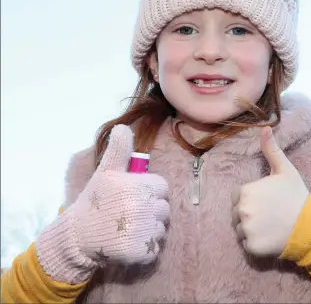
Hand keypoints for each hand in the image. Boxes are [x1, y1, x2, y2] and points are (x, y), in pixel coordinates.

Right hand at [36, 125, 169, 283]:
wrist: (77, 236)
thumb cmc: (94, 201)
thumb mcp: (106, 172)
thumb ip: (119, 151)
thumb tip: (123, 126)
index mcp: (139, 186)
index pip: (162, 187)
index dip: (150, 191)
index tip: (133, 196)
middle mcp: (144, 208)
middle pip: (164, 209)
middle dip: (151, 211)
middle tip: (128, 214)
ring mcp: (143, 231)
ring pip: (161, 228)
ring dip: (149, 230)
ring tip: (127, 228)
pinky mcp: (142, 252)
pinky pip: (155, 248)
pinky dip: (145, 248)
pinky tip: (129, 243)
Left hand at [231, 126, 309, 256]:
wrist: (310, 225)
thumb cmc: (296, 196)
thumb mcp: (285, 169)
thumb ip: (271, 149)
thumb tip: (264, 127)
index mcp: (245, 191)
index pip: (238, 196)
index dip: (251, 199)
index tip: (266, 202)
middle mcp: (241, 210)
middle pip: (237, 213)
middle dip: (249, 214)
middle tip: (269, 214)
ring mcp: (245, 230)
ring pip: (240, 230)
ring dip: (251, 229)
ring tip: (270, 226)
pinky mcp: (251, 247)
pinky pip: (247, 245)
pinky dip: (255, 244)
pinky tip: (270, 237)